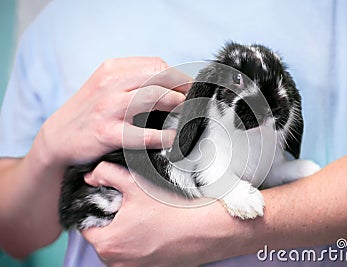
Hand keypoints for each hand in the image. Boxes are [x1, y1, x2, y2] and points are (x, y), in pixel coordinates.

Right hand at [39, 57, 190, 165]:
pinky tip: (172, 137)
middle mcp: (110, 84)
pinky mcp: (107, 133)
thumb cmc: (89, 112)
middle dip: (182, 87)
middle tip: (194, 99)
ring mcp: (108, 108)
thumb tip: (170, 84)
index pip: (155, 65)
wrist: (58, 137)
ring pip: (153, 97)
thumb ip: (133, 81)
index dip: (177, 76)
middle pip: (158, 76)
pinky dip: (162, 136)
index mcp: (112, 70)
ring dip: (175, 103)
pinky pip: (142, 134)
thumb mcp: (106, 86)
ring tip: (186, 112)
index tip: (189, 87)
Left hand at [81, 162, 242, 266]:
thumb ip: (107, 174)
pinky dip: (139, 243)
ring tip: (143, 218)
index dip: (96, 210)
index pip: (86, 226)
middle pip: (102, 236)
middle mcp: (116, 262)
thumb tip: (92, 176)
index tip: (109, 201)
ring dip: (125, 233)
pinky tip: (153, 229)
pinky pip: (134, 255)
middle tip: (129, 207)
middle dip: (111, 221)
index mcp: (107, 243)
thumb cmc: (170, 211)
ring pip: (118, 246)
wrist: (202, 229)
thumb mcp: (135, 185)